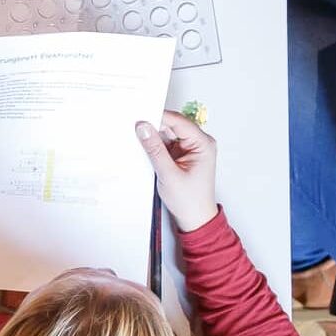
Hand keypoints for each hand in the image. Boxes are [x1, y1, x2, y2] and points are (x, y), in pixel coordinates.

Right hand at [136, 111, 218, 230]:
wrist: (195, 218)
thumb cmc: (190, 200)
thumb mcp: (169, 174)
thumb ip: (154, 149)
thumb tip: (143, 127)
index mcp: (202, 144)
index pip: (178, 121)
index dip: (158, 116)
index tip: (138, 117)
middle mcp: (197, 143)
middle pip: (171, 125)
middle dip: (153, 126)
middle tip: (133, 128)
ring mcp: (188, 148)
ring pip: (166, 133)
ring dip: (152, 137)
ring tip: (137, 142)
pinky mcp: (180, 154)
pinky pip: (164, 143)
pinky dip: (153, 145)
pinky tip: (143, 149)